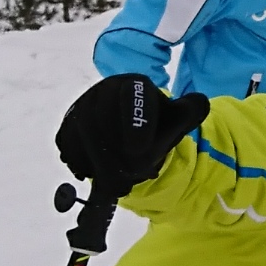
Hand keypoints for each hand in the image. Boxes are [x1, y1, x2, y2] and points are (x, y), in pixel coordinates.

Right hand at [56, 74, 210, 193]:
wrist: (129, 134)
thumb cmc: (156, 127)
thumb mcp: (177, 119)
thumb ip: (191, 111)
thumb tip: (198, 104)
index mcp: (134, 84)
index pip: (131, 95)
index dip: (134, 123)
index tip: (140, 152)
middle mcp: (103, 89)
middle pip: (102, 122)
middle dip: (118, 155)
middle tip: (132, 175)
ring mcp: (81, 108)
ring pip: (83, 138)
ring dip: (101, 165)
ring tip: (120, 181)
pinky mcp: (67, 127)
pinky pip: (69, 148)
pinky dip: (84, 165)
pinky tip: (100, 171)